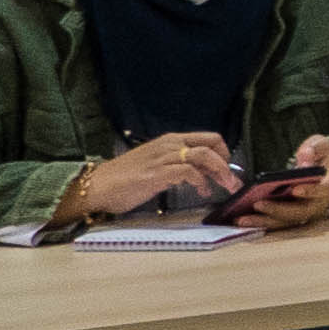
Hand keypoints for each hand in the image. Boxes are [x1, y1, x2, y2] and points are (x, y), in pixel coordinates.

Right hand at [55, 129, 241, 226]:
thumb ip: (179, 166)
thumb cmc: (124, 179)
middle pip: (211, 143)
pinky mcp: (157, 173)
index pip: (208, 138)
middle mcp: (170, 145)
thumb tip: (203, 174)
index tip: (228, 169)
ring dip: (220, 171)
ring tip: (225, 186)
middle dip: (227, 161)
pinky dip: (201, 181)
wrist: (96, 186)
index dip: (224, 153)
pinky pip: (188, 172)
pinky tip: (202, 191)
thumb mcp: (157, 166)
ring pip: (204, 155)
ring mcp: (163, 157)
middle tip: (232, 180)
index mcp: (171, 141)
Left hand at [240, 137, 328, 234]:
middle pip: (299, 213)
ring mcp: (303, 212)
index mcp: (327, 185)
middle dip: (278, 210)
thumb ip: (314, 149)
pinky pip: (276, 222)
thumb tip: (304, 156)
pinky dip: (259, 222)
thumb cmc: (324, 156)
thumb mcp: (322, 146)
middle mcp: (317, 203)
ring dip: (263, 222)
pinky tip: (240, 220)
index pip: (321, 191)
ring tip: (241, 219)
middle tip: (257, 204)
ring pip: (285, 221)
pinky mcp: (291, 216)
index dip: (310, 191)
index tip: (295, 188)